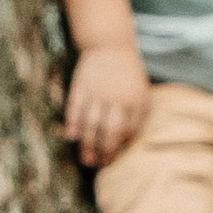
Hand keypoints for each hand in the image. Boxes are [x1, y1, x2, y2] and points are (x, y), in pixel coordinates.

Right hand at [64, 41, 149, 167]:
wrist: (110, 45)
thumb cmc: (128, 74)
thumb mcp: (141, 92)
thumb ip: (138, 115)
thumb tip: (129, 142)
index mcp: (135, 101)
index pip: (129, 131)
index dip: (121, 148)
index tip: (115, 161)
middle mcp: (116, 99)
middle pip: (110, 131)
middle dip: (105, 152)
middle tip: (100, 166)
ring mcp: (97, 92)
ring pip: (91, 124)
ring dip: (88, 144)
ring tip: (86, 160)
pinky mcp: (81, 86)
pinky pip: (75, 109)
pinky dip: (72, 124)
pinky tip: (71, 137)